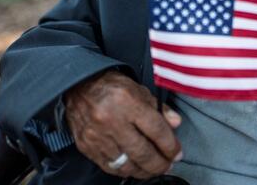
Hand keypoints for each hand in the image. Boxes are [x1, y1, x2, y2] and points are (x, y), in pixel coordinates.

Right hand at [64, 70, 182, 178]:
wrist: (78, 86)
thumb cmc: (112, 86)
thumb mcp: (140, 89)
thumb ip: (159, 108)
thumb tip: (175, 123)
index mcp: (128, 102)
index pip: (156, 130)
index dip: (170, 145)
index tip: (177, 153)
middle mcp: (112, 121)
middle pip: (143, 152)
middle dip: (160, 164)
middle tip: (168, 164)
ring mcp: (97, 136)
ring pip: (126, 164)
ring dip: (144, 171)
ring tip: (153, 169)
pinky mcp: (87, 147)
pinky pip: (109, 166)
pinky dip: (125, 170)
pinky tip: (134, 168)